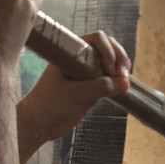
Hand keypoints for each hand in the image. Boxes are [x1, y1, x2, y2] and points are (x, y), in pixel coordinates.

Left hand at [17, 31, 130, 162]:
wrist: (38, 124)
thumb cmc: (50, 105)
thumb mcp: (77, 95)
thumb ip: (101, 87)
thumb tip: (126, 83)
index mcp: (71, 52)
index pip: (96, 39)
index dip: (108, 51)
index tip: (109, 70)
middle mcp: (80, 58)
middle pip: (106, 46)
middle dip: (118, 57)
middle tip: (121, 75)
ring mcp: (85, 71)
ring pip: (109, 61)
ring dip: (120, 67)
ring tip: (124, 81)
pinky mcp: (90, 85)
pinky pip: (108, 77)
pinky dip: (117, 80)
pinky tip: (122, 87)